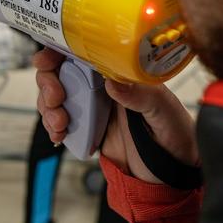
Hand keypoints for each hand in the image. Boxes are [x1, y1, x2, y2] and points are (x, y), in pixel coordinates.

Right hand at [34, 48, 198, 182]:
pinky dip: (51, 127)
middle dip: (47, 83)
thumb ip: (140, 95)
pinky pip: (57, 120)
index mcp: (118, 70)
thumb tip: (112, 81)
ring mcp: (90, 106)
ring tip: (60, 125)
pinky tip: (59, 136)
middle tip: (56, 100)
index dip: (57, 51)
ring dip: (47, 108)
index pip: (81, 50)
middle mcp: (100, 85)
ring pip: (53, 96)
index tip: (46, 61)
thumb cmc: (176, 134)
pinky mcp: (84, 127)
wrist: (171, 172)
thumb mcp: (163, 111)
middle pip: (59, 71)